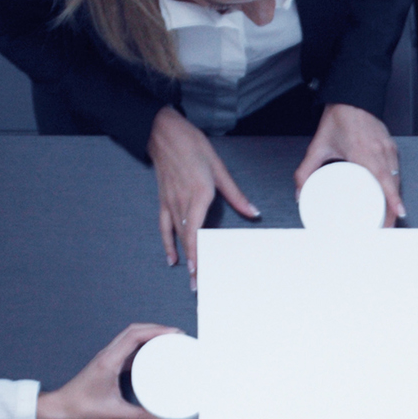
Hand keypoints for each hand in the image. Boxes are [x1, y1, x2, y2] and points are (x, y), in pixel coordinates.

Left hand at [37, 323, 178, 418]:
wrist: (61, 407)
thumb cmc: (81, 407)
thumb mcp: (114, 412)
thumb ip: (140, 417)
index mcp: (109, 361)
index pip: (134, 336)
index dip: (156, 331)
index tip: (175, 333)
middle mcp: (108, 354)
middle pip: (134, 331)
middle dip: (157, 329)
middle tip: (177, 335)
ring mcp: (107, 357)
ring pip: (130, 337)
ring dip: (149, 334)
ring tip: (168, 340)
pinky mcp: (107, 363)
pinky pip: (127, 348)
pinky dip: (141, 346)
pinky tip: (152, 355)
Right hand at [150, 105, 259, 276]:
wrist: (164, 133)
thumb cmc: (192, 147)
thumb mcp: (219, 169)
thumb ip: (236, 194)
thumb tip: (253, 212)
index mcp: (199, 195)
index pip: (196, 233)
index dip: (197, 254)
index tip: (200, 271)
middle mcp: (183, 203)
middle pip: (187, 240)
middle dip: (193, 264)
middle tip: (198, 285)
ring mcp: (171, 203)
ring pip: (177, 236)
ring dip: (184, 258)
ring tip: (191, 278)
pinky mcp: (164, 201)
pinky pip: (164, 226)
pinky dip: (168, 243)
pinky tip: (172, 258)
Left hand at [295, 104, 403, 225]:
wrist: (352, 95)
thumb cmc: (339, 117)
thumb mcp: (318, 145)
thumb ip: (305, 170)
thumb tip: (300, 193)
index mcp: (363, 151)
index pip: (384, 180)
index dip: (393, 199)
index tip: (399, 214)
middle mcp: (380, 150)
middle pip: (393, 185)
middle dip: (393, 207)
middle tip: (387, 225)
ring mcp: (388, 148)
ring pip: (396, 178)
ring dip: (394, 197)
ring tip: (389, 215)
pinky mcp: (391, 146)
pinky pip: (396, 169)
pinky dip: (394, 184)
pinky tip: (389, 194)